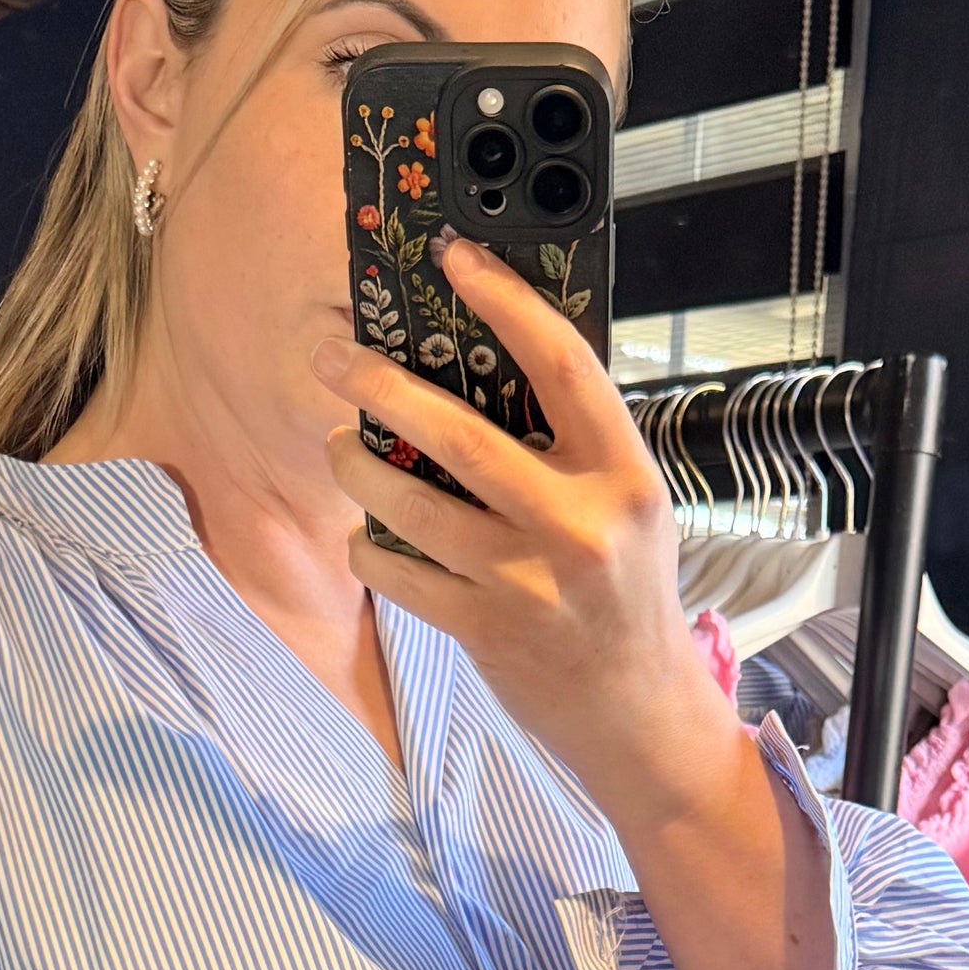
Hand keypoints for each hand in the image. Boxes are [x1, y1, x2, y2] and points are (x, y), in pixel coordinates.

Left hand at [313, 238, 722, 839]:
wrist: (636, 710)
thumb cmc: (625, 593)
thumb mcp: (626, 507)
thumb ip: (572, 446)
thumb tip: (480, 364)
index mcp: (623, 475)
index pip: (561, 364)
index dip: (503, 302)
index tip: (453, 259)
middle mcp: (577, 524)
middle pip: (461, 434)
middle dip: (382, 387)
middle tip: (332, 356)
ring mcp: (526, 582)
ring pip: (411, 505)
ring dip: (357, 467)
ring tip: (339, 447)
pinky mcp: (483, 629)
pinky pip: (399, 573)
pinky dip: (368, 547)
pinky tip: (365, 534)